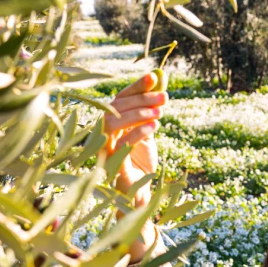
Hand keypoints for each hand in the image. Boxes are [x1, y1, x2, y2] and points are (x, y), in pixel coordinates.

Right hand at [103, 72, 167, 211]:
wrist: (140, 190)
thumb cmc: (141, 159)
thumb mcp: (148, 130)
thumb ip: (152, 106)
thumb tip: (161, 78)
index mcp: (112, 122)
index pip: (121, 98)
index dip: (136, 87)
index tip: (154, 76)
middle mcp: (104, 132)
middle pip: (116, 108)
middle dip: (141, 99)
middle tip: (163, 97)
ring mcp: (105, 147)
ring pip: (113, 124)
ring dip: (137, 114)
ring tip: (159, 112)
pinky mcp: (111, 164)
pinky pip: (120, 145)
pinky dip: (136, 133)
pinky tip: (153, 127)